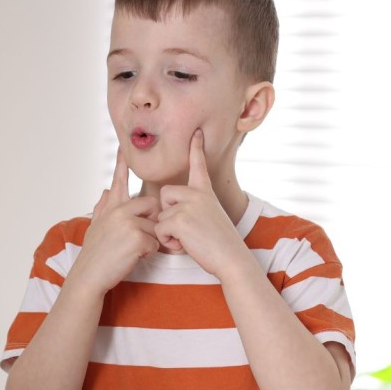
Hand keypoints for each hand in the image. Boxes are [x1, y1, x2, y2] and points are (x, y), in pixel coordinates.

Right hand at [72, 147, 159, 294]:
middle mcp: (118, 210)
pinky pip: (155, 242)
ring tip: (130, 251)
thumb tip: (105, 191)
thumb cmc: (93, 255)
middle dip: (151, 222)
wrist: (89, 276)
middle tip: (138, 238)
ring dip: (149, 241)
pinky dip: (148, 253)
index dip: (121, 165)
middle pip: (151, 205)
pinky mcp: (136, 237)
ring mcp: (127, 222)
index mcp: (110, 208)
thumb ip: (102, 208)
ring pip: (155, 227)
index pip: (118, 182)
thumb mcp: (94, 228)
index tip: (122, 147)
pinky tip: (132, 257)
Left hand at [155, 129, 246, 275]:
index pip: (198, 165)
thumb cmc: (219, 243)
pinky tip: (185, 245)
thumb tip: (168, 208)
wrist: (231, 257)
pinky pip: (160, 229)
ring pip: (160, 216)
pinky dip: (168, 241)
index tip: (196, 132)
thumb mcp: (208, 217)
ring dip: (169, 232)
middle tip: (186, 228)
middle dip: (167, 213)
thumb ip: (191, 208)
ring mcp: (188, 204)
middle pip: (164, 195)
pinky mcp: (179, 219)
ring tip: (190, 239)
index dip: (196, 148)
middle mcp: (197, 194)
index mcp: (205, 192)